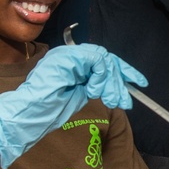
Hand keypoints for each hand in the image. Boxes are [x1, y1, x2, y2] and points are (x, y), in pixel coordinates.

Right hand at [0, 44, 146, 166]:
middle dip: (120, 80)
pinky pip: (95, 60)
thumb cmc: (48, 110)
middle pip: (106, 58)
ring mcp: (67, 54)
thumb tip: (110, 85)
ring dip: (110, 82)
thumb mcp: (78, 96)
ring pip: (103, 59)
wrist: (29, 114)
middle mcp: (69, 54)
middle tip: (124, 100)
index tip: (139, 82)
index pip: (102, 60)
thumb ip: (93, 86)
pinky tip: (92, 91)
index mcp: (71, 63)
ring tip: (110, 100)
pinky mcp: (67, 57)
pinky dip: (99, 77)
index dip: (122, 70)